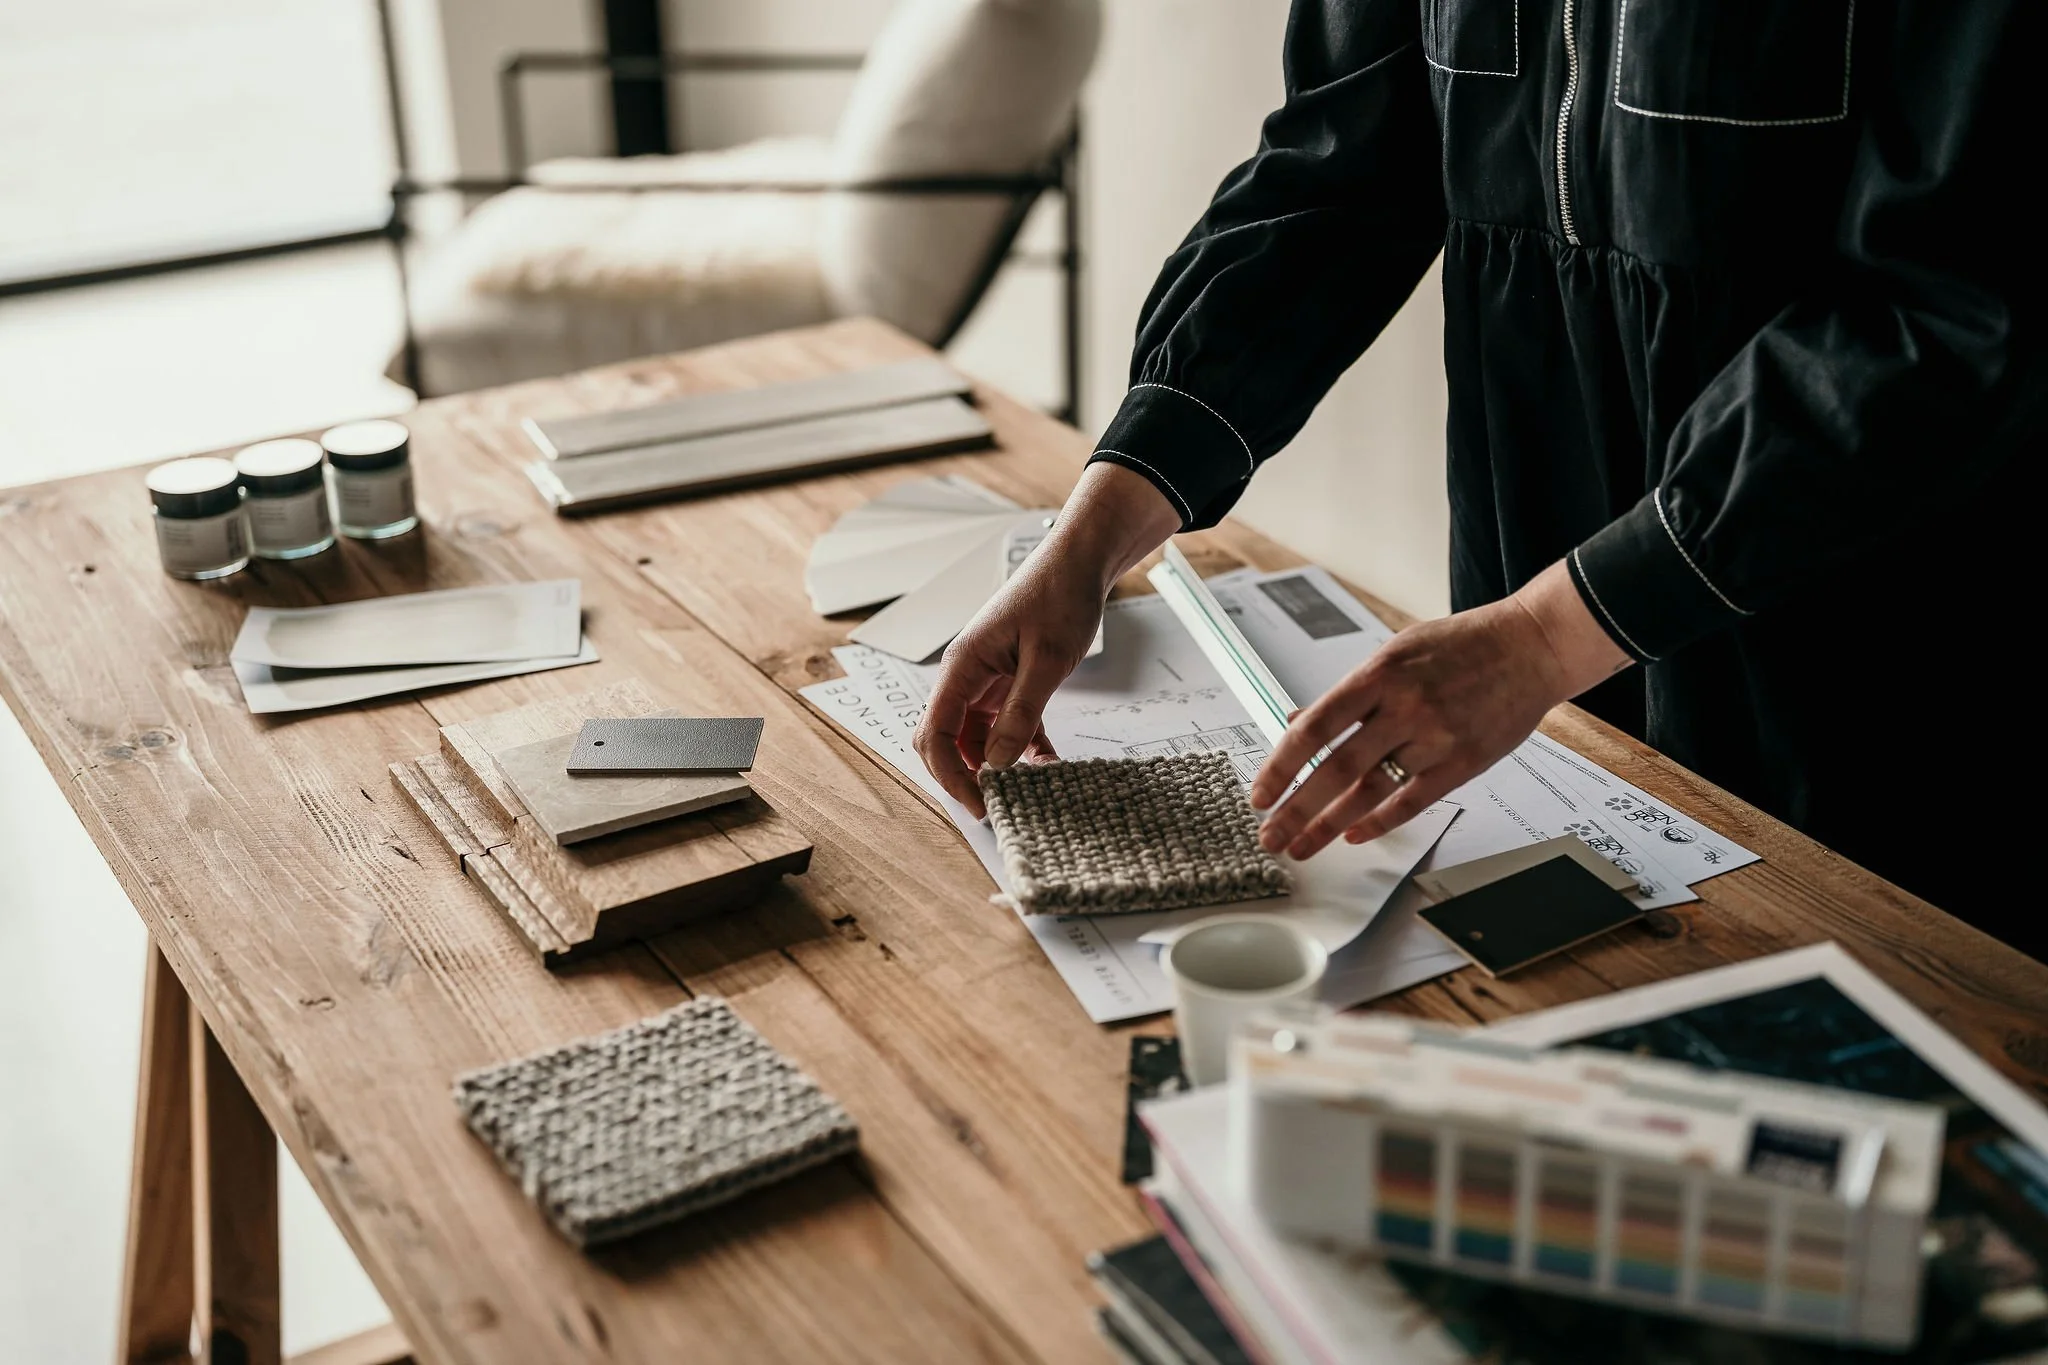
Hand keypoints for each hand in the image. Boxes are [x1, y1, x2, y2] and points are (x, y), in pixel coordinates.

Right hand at [914, 463, 1180, 815]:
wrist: (1082, 560)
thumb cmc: (1060, 593)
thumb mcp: (1046, 661)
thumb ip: (1020, 714)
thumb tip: (997, 763)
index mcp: (963, 665)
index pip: (935, 734)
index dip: (951, 775)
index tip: (979, 804)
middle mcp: (967, 673)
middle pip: (946, 739)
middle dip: (965, 775)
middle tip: (995, 807)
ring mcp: (988, 677)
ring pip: (976, 735)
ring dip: (996, 763)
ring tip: (1028, 789)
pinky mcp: (1011, 679)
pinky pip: (1006, 723)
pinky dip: (1022, 745)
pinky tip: (1046, 762)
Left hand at [1248, 560, 1631, 857]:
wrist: (1529, 647)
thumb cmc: (1460, 647)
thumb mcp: (1395, 654)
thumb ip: (1349, 694)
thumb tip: (1298, 723)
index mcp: (1379, 675)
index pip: (1315, 728)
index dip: (1281, 765)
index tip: (1260, 793)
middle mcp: (1404, 708)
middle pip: (1337, 768)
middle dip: (1297, 809)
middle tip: (1270, 837)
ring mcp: (1435, 738)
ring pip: (1371, 791)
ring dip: (1329, 825)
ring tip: (1302, 847)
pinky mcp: (1463, 762)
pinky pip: (1413, 801)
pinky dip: (1379, 822)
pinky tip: (1353, 835)